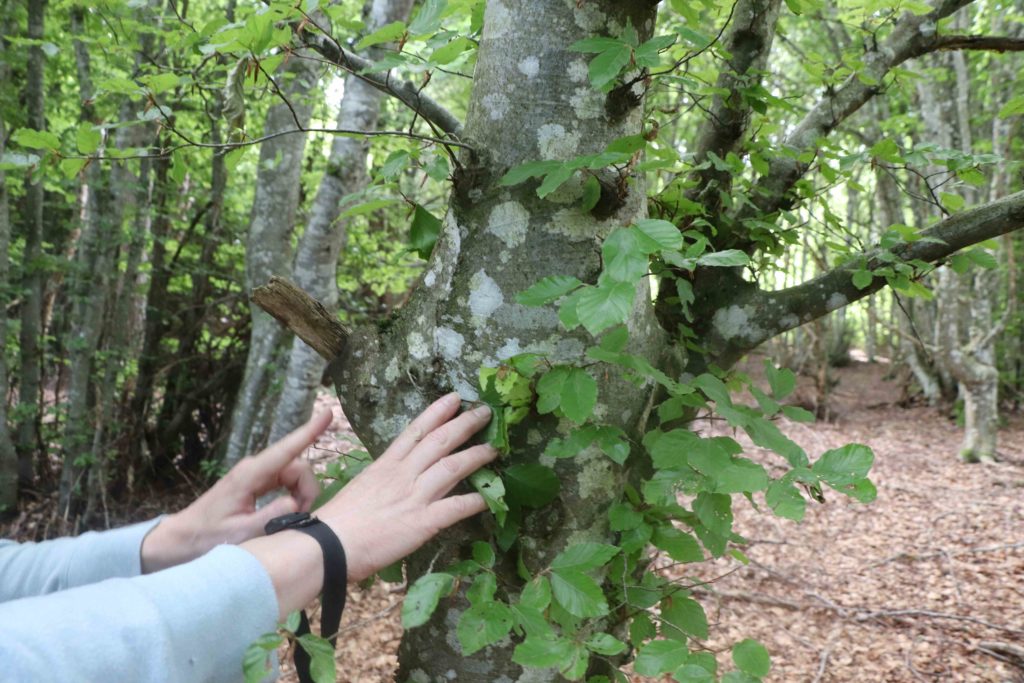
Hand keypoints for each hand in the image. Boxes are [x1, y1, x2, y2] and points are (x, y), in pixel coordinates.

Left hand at [141, 413, 325, 572]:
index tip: (329, 413)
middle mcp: (255, 468)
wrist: (183, 538)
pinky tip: (287, 511)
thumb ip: (271, 517)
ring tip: (290, 518)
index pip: (287, 449)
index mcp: (250, 475)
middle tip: (300, 517)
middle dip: (307, 490)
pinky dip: (293, 496)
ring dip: (301, 495)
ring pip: (295, 474)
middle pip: (298, 466)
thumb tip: (296, 503)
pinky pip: (286, 481)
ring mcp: (256, 474)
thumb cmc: (207, 536)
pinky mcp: (257, 482)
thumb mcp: (240, 533)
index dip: (310, 430)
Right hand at [317, 392, 495, 581]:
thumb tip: (393, 479)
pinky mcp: (422, 522)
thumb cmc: (337, 522)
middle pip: (439, 441)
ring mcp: (414, 496)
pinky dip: (475, 501)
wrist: (329, 545)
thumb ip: (381, 480)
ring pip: (452, 467)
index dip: (437, 413)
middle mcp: (403, 475)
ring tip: (495, 448)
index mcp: (385, 465)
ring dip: (476, 455)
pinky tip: (489, 498)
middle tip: (485, 412)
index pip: (415, 431)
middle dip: (464, 424)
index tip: (454, 398)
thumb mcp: (360, 488)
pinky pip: (455, 508)